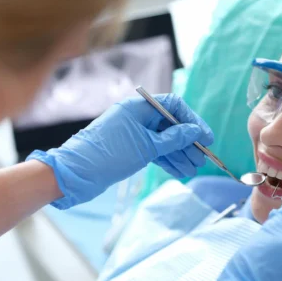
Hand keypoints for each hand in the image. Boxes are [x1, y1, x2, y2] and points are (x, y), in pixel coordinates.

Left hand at [27, 94, 213, 208]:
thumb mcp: (147, 147)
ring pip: (163, 141)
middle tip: (202, 158)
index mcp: (139, 107)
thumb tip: (195, 131)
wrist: (75, 174)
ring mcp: (134, 134)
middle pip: (170, 126)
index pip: (174, 106)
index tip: (206, 138)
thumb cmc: (110, 155)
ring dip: (179, 155)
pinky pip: (154, 151)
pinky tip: (180, 171)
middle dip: (187, 143)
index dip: (192, 120)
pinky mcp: (130, 149)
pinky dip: (166, 160)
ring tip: (194, 169)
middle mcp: (137, 117)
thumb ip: (174, 138)